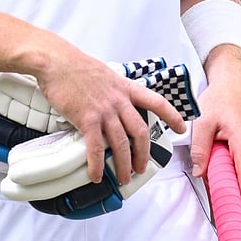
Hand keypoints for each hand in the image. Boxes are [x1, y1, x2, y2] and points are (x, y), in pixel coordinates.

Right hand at [27, 55, 187, 185]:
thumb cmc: (78, 67)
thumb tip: (116, 104)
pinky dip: (97, 165)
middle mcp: (120, 101)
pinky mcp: (87, 119)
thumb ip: (115, 91)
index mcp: (127, 88)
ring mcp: (105, 111)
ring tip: (123, 178)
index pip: (157, 102)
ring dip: (123, 165)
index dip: (172, 116)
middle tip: (141, 168)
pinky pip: (96, 148)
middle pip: (141, 132)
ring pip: (121, 144)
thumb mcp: (106, 75)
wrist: (58, 62)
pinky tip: (97, 176)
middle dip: (143, 154)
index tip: (182, 128)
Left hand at [187, 44, 240, 203]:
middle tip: (209, 180)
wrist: (235, 79)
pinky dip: (235, 163)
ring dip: (231, 172)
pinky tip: (222, 150)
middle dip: (229, 185)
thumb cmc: (220, 97)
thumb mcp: (203, 121)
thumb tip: (200, 174)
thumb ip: (200, 150)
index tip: (226, 213)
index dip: (236, 200)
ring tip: (214, 157)